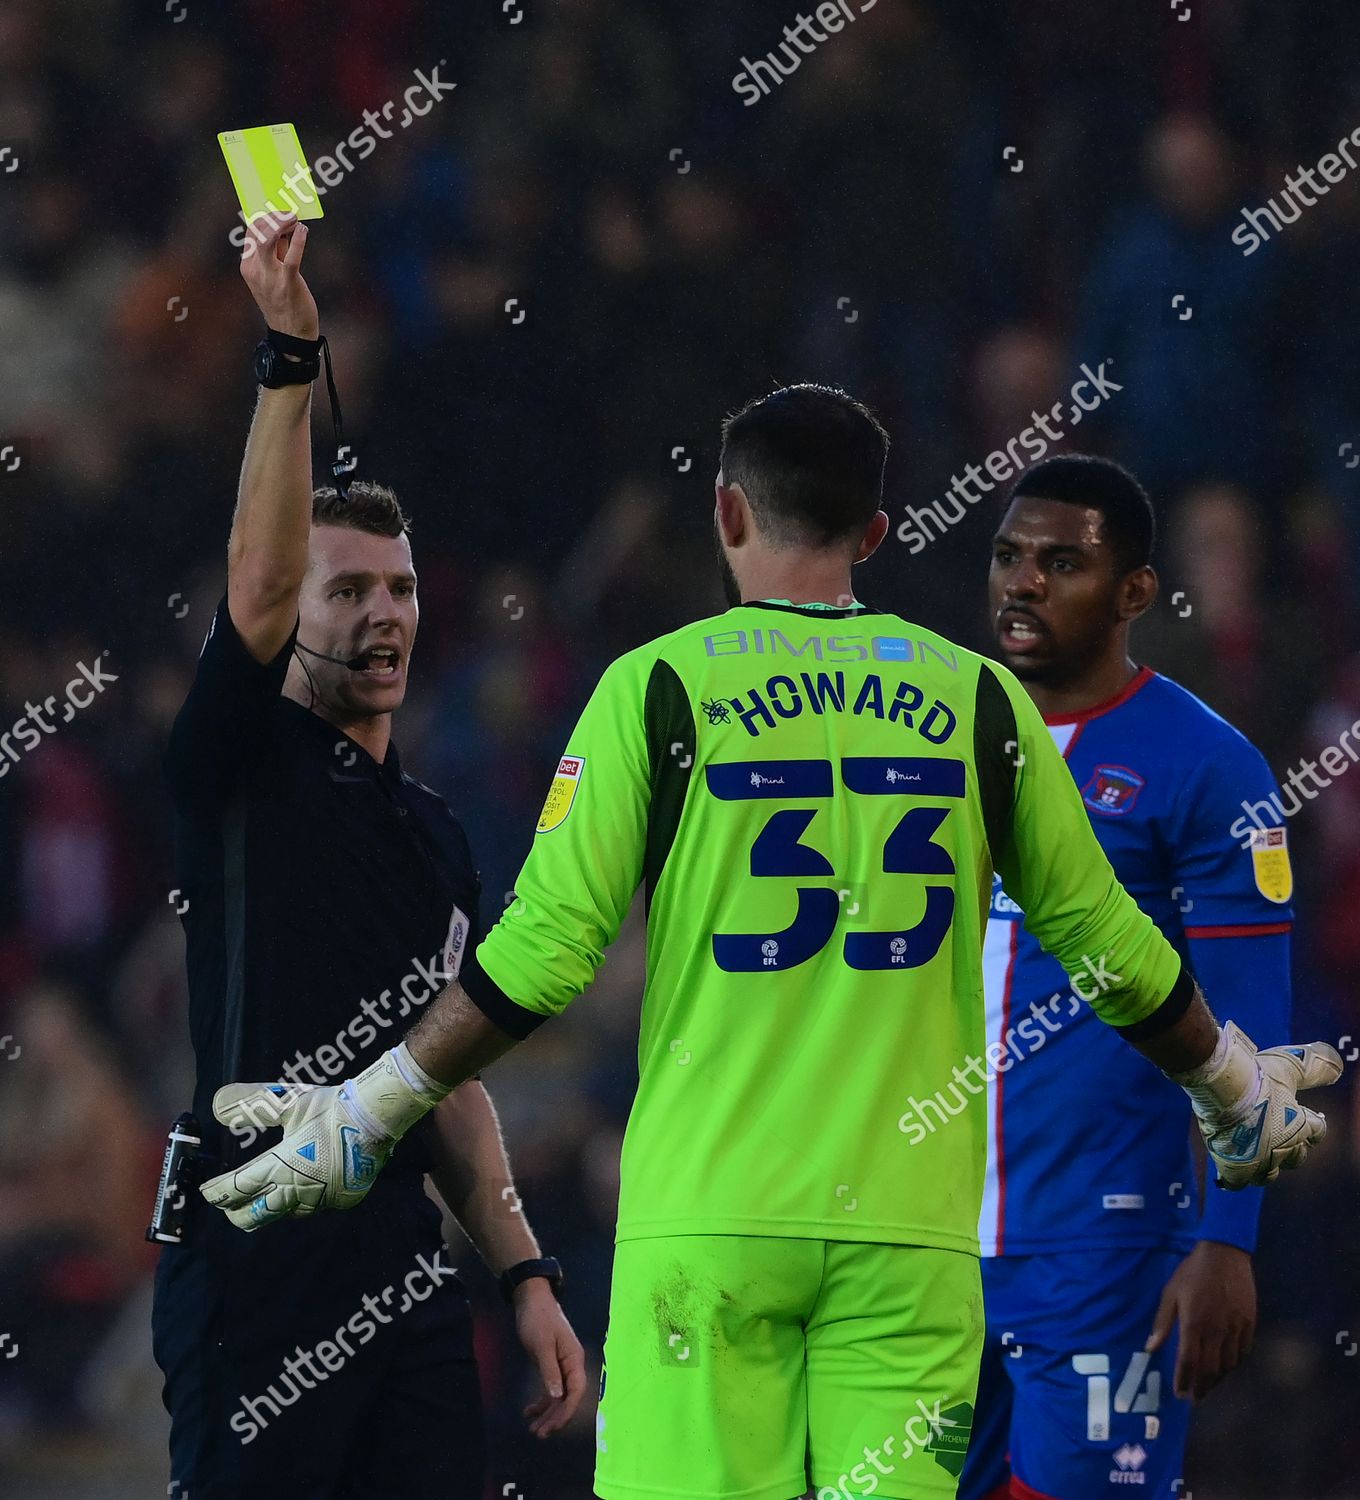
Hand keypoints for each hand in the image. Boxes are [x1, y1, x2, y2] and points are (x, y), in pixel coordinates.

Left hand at [200, 1048, 445, 1230]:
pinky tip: (299, 1192)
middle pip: (256, 1216)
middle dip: (237, 1213)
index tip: (206, 1192)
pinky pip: (311, 1210)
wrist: (376, 1116)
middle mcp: (298, 1191)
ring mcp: (321, 1201)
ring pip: (283, 1215)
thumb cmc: (330, 1107)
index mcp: (282, 1166)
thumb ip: (251, 1104)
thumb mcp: (288, 1101)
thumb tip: (215, 1105)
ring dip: (268, 1208)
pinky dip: (297, 1204)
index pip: (239, 1188)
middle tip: (228, 1205)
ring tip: (261, 1199)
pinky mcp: (341, 1201)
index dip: (218, 1192)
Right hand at [240, 211, 319, 339]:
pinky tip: (303, 230)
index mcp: (248, 266)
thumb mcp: (274, 275)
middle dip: (273, 216)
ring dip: (281, 223)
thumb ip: (277, 252)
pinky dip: (298, 239)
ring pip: (268, 239)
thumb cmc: (284, 302)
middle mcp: (255, 270)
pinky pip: (292, 257)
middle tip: (289, 213)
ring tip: (294, 218)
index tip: (279, 212)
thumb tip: (285, 228)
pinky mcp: (288, 283)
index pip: (251, 233)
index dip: (265, 217)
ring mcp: (270, 277)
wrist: (291, 334)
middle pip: (257, 231)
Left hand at [513, 1278, 587, 1437]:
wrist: (531, 1299)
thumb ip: (550, 1371)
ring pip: (558, 1396)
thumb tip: (557, 1397)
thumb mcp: (542, 1345)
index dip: (567, 1411)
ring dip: (547, 1413)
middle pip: (567, 1397)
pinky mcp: (550, 1364)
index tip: (554, 1426)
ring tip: (533, 1429)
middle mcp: (571, 1364)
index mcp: (574, 1359)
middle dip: (555, 1417)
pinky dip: (541, 1401)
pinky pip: (550, 1388)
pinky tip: (528, 1411)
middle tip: (539, 1434)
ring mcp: (561, 1365)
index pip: (576, 1391)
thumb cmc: (538, 1319)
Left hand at [1146, 1241, 1255, 1400]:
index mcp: (1194, 1323)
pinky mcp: (1249, 1323)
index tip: (1180, 1394)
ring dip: (1218, 1378)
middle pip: (1210, 1369)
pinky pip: (1243, 1352)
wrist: (1225, 1254)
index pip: (1188, 1362)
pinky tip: (1227, 1365)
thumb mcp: (1170, 1293)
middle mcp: (1216, 1331)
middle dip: (1202, 1387)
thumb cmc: (1192, 1272)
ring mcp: (1236, 1328)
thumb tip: (1150, 1348)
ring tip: (1209, 1384)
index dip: (1183, 1381)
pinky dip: (1234, 1363)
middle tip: (1195, 1398)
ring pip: (1228, 1364)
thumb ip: (1162, 1323)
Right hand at [1179, 1022, 1342, 1187]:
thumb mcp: (1290, 1066)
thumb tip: (1338, 1063)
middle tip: (1275, 1134)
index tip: (1304, 1115)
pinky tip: (1230, 1169)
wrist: (1223, 1089)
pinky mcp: (1236, 1169)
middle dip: (1290, 1149)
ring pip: (1269, 1175)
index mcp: (1301, 1126)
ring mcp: (1260, 1162)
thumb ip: (1315, 1066)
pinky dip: (1235, 1177)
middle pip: (1296, 1158)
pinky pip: (1237, 1182)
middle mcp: (1284, 1148)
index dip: (1312, 1125)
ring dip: (1266, 1166)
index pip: (1317, 1132)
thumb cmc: (1258, 1077)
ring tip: (1255, 1154)